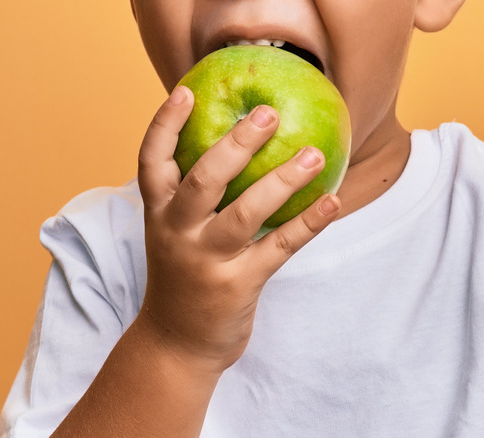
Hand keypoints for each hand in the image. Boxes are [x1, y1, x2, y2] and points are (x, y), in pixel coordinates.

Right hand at [136, 85, 340, 372]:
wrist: (175, 344)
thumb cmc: (181, 277)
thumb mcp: (172, 235)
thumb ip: (191, 198)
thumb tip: (232, 148)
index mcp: (158, 215)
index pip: (151, 161)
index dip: (165, 124)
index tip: (187, 92)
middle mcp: (176, 234)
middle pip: (203, 179)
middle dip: (236, 143)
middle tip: (268, 113)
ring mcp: (205, 261)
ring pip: (246, 212)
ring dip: (284, 180)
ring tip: (315, 154)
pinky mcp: (237, 286)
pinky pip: (279, 248)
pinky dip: (308, 223)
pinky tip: (331, 201)